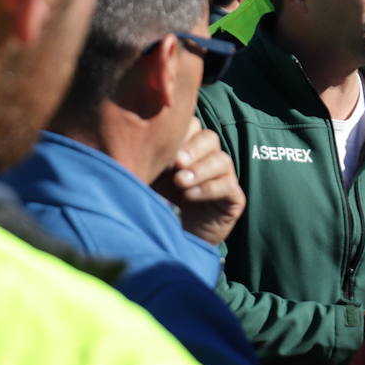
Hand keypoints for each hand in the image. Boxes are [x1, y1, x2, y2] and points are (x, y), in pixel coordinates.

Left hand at [152, 119, 244, 245]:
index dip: (180, 133)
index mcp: (190, 147)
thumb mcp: (151, 178)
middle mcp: (210, 158)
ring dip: (200, 169)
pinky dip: (208, 188)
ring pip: (222, 160)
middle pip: (209, 138)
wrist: (176, 239)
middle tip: (176, 163)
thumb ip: (145, 160)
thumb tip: (130, 147)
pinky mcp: (234, 197)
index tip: (161, 149)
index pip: (192, 125)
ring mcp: (225, 177)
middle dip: (192, 148)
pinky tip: (189, 196)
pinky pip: (228, 185)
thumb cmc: (160, 204)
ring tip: (180, 182)